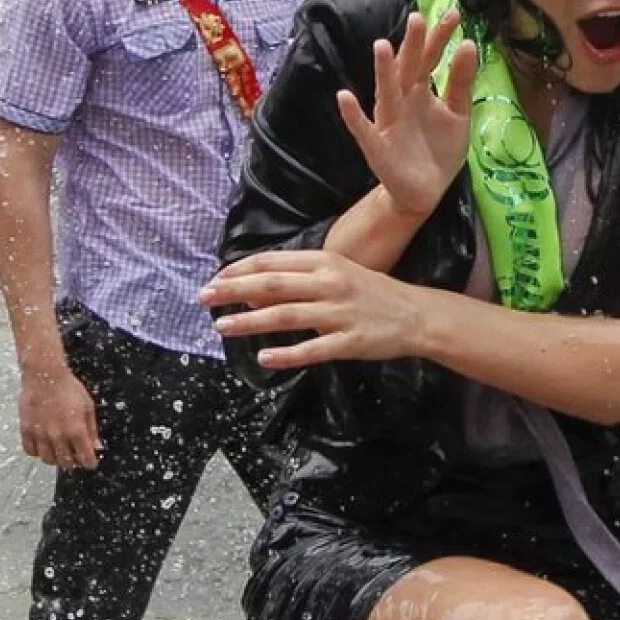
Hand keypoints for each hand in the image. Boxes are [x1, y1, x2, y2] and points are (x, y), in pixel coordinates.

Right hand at [18, 361, 99, 468]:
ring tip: (59, 450)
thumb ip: (92, 430)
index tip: (90, 461)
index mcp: (76, 430)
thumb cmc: (68, 387)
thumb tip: (97, 447)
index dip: (90, 462)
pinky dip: (37, 451)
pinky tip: (43, 444)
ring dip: (55, 458)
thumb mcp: (88, 406)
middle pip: (66, 463)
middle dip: (73, 461)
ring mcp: (40, 434)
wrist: (45, 374)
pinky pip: (30, 451)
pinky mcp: (26, 430)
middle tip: (74, 454)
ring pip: (48, 460)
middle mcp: (58, 436)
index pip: (86, 458)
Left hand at [202, 249, 425, 369]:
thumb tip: (251, 292)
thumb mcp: (335, 275)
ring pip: (287, 316)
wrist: (415, 314)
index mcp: (324, 262)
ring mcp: (340, 313)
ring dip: (251, 321)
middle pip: (273, 284)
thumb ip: (296, 281)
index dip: (240, 270)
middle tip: (204, 297)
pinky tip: (264, 358)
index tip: (215, 279)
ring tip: (223, 327)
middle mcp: (330, 283)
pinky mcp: (349, 341)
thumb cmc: (369, 293)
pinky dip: (287, 354)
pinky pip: (313, 349)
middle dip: (234, 290)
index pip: (273, 262)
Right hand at [338, 10, 477, 215]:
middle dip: (412, 46)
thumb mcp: (458, 113)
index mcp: (421, 91)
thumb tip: (469, 43)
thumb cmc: (438, 148)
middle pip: (407, 69)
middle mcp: (402, 101)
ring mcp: (388, 123)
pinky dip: (353, 115)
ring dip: (382, 71)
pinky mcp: (378, 148)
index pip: (430, 59)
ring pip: (385, 93)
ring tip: (381, 46)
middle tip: (417, 18)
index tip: (454, 13)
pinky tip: (344, 97)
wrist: (426, 192)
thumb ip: (461, 82)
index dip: (440, 38)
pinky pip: (363, 130)